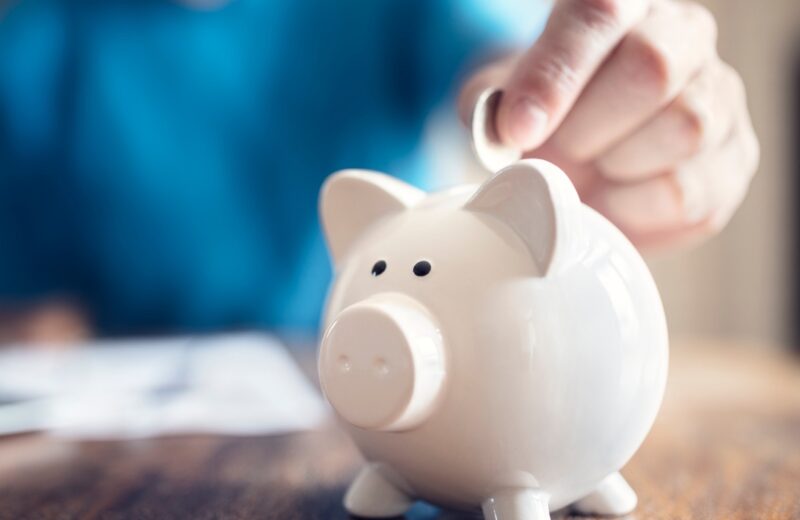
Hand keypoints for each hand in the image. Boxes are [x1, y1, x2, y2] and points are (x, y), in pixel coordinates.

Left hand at [460, 0, 758, 249]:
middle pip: (651, 68)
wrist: (587, 157)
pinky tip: (614, 197)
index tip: (519, 129)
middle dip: (586, 128)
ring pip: (682, 128)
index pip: (598, 15)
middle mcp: (684, 37)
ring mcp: (720, 98)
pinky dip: (634, 209)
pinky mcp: (733, 161)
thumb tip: (506, 131)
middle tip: (557, 152)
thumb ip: (491, 109)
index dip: (555, 75)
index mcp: (623, 6)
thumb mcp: (504, 103)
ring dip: (615, 167)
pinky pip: (688, 193)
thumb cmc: (548, 119)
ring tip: (592, 169)